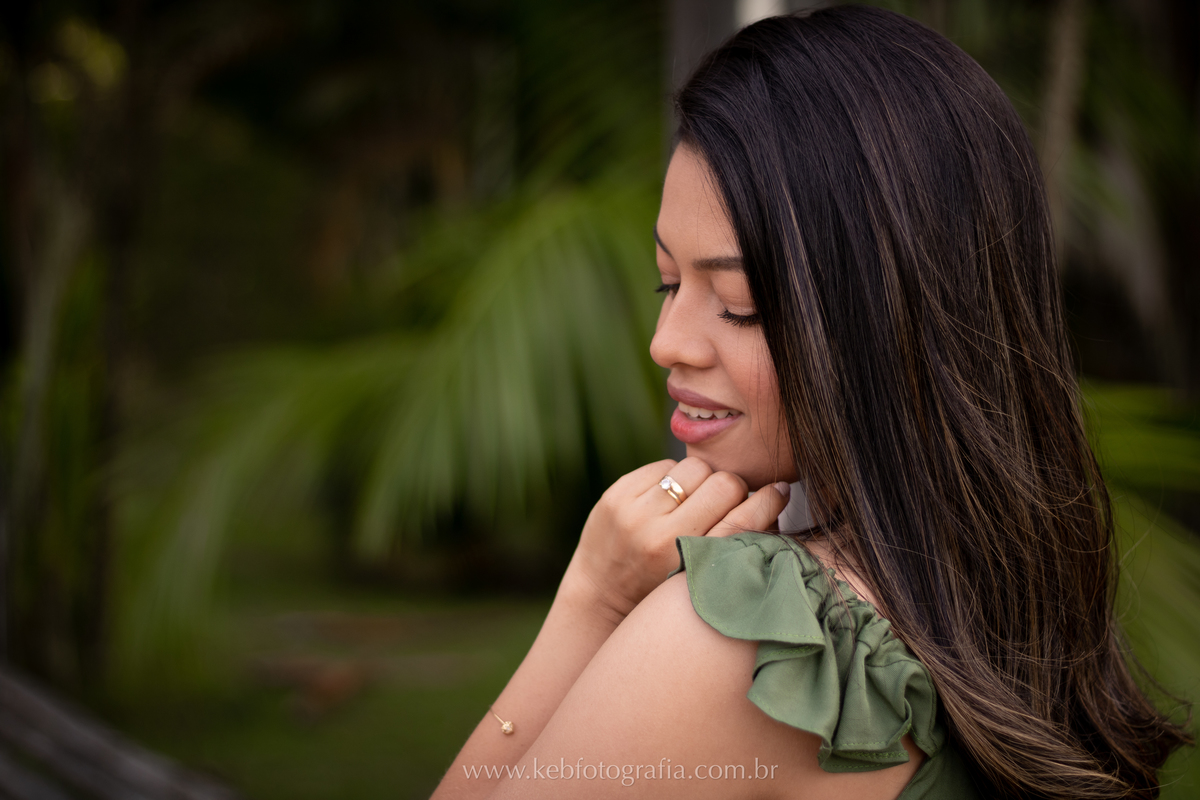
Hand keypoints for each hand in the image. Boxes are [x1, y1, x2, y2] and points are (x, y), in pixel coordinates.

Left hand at [562, 457, 791, 624]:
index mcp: (689, 563)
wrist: (601, 597)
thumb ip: (736, 547)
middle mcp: (660, 537)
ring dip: (701, 480)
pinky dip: (672, 478)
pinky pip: (664, 465)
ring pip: (694, 467)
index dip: (770, 501)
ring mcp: (633, 513)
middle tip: (728, 500)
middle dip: (732, 489)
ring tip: (694, 500)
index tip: (779, 492)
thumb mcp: (704, 579)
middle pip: (725, 483)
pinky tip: (667, 498)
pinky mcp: (615, 495)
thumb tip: (778, 501)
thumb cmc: (665, 590)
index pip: (744, 520)